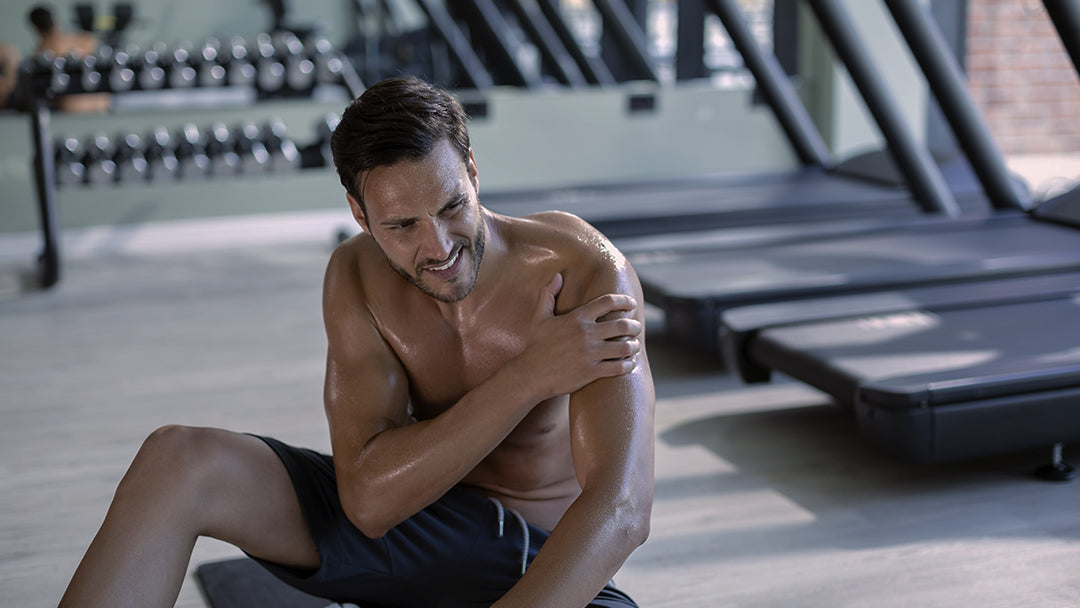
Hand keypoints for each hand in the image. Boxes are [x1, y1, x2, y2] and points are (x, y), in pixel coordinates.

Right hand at [518, 273, 642, 399]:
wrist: (531, 374)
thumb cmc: (536, 345)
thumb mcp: (540, 317)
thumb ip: (549, 294)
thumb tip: (558, 275)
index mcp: (577, 317)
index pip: (608, 302)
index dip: (624, 301)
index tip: (632, 304)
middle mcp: (586, 334)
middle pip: (622, 325)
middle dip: (634, 325)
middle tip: (636, 327)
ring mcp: (590, 353)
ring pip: (625, 347)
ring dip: (634, 345)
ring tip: (634, 345)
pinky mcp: (592, 372)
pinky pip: (619, 367)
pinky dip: (629, 364)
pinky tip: (630, 363)